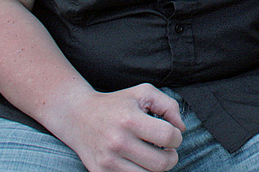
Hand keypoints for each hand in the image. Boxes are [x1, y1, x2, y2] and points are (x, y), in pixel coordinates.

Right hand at [48, 83, 184, 171]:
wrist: (77, 116)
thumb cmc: (116, 103)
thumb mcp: (144, 93)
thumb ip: (169, 106)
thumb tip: (181, 129)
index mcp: (130, 120)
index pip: (168, 137)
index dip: (177, 137)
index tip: (172, 135)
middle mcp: (118, 142)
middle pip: (161, 163)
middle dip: (171, 157)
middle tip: (167, 150)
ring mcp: (108, 161)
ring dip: (156, 168)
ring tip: (153, 156)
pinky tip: (139, 162)